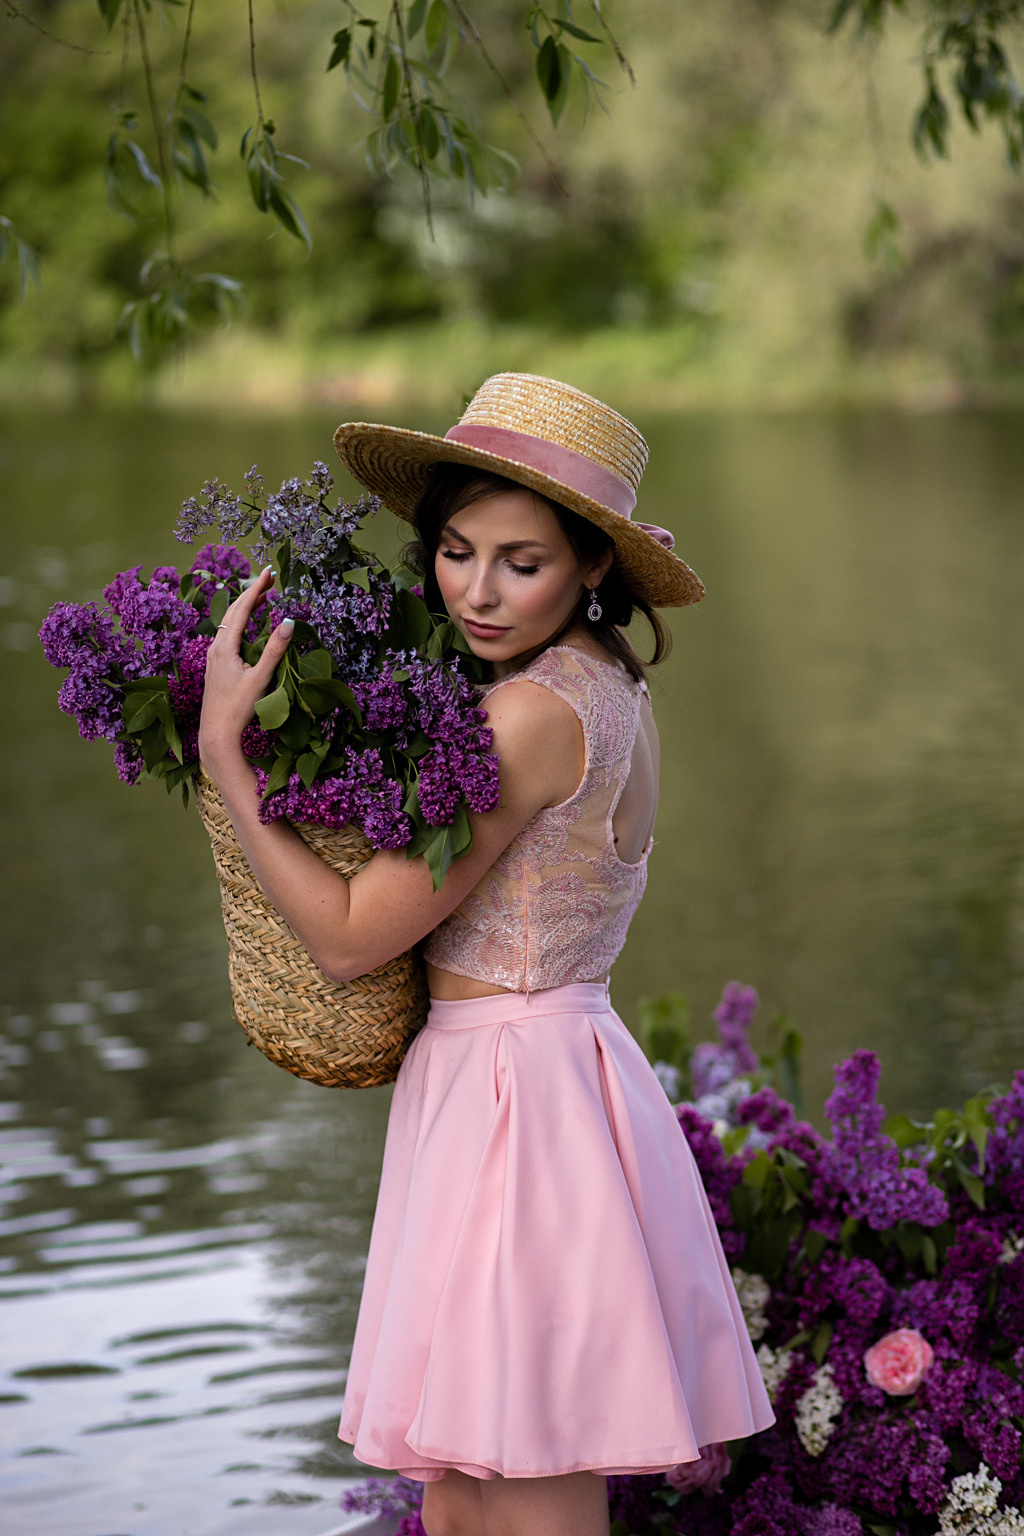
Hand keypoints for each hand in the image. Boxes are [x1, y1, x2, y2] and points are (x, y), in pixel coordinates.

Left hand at [198, 566, 293, 778]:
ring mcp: (214, 656)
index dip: (257, 588)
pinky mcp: (216, 665)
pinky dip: (240, 623)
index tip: (269, 572)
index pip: (242, 608)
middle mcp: (216, 647)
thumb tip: (290, 622)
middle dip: (252, 593)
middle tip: (269, 579)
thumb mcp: (261, 678)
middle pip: (233, 611)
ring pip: (229, 623)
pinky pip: (228, 634)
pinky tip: (248, 626)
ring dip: (245, 607)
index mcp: (225, 646)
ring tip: (262, 597)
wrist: (216, 732)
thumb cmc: (239, 707)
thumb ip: (275, 649)